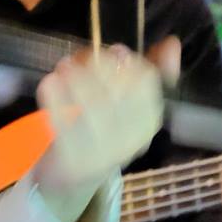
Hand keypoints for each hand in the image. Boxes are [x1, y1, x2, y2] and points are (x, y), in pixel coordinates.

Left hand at [33, 45, 163, 221]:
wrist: (73, 178)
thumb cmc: (104, 131)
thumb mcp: (130, 106)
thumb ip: (153, 74)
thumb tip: (172, 43)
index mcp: (148, 124)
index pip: (147, 84)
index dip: (129, 63)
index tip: (113, 52)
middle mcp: (131, 141)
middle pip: (119, 91)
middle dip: (99, 67)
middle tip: (80, 57)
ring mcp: (102, 154)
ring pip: (92, 105)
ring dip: (76, 78)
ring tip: (64, 66)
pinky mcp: (73, 160)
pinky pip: (64, 124)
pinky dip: (55, 99)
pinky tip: (49, 82)